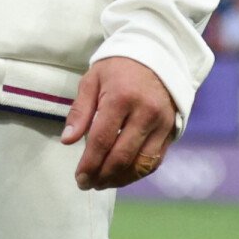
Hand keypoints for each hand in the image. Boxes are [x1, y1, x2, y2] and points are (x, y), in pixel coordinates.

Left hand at [60, 57, 174, 190]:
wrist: (156, 54)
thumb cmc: (118, 67)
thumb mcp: (93, 79)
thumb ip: (80, 111)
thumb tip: (67, 141)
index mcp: (121, 97)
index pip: (102, 139)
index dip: (89, 163)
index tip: (79, 177)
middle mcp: (145, 112)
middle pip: (122, 156)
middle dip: (102, 176)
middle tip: (87, 184)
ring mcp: (162, 123)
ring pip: (140, 164)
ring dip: (120, 180)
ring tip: (102, 183)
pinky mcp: (172, 131)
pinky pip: (154, 161)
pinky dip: (137, 173)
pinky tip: (122, 175)